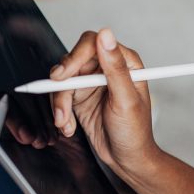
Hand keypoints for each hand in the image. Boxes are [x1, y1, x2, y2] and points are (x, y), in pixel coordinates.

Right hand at [50, 29, 161, 178]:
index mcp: (124, 62)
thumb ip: (115, 68)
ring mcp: (91, 82)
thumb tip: (106, 34)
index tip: (63, 76)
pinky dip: (59, 112)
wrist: (127, 159)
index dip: (74, 57)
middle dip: (62, 84)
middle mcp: (105, 68)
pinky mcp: (79, 97)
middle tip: (60, 104)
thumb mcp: (126, 100)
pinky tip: (68, 126)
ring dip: (59, 103)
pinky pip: (59, 96)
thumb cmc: (135, 132)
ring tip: (65, 123)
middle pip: (72, 60)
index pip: (92, 44)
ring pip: (62, 80)